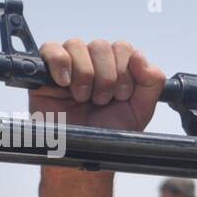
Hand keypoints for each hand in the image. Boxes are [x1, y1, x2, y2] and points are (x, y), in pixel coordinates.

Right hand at [29, 38, 165, 133]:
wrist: (85, 152)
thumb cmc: (109, 132)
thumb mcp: (141, 110)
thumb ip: (152, 81)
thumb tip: (139, 56)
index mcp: (116, 67)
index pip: (123, 48)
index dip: (125, 71)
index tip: (121, 96)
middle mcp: (93, 62)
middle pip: (101, 46)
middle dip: (106, 78)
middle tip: (101, 101)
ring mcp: (69, 64)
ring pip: (77, 45)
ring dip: (85, 75)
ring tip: (83, 98)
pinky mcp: (44, 71)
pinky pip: (52, 49)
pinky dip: (61, 64)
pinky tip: (65, 85)